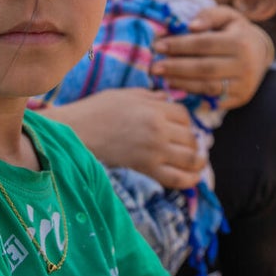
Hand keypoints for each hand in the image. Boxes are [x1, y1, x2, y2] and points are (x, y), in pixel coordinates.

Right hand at [39, 88, 205, 189]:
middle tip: (191, 146)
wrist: (76, 132)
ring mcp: (154, 151)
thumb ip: (151, 96)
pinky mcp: (146, 168)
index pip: (185, 116)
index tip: (181, 127)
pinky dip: (190, 180)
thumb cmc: (97, 110)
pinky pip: (176, 178)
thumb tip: (167, 97)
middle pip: (191, 137)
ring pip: (190, 158)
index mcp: (154, 109)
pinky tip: (194, 178)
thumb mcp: (126, 94)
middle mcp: (159, 130)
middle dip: (194, 142)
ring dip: (198, 161)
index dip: (186, 122)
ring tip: (199, 162)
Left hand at [150, 5, 272, 108]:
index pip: (204, 44)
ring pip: (207, 86)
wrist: (260, 53)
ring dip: (181, 83)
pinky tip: (178, 88)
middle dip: (176, 67)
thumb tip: (190, 26)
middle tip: (154, 67)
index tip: (158, 46)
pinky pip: (212, 100)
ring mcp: (244, 85)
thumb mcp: (227, 16)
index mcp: (240, 41)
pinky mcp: (240, 99)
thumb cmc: (236, 31)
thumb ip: (208, 16)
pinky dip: (194, 95)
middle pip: (204, 68)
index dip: (179, 45)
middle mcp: (245, 65)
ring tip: (163, 78)